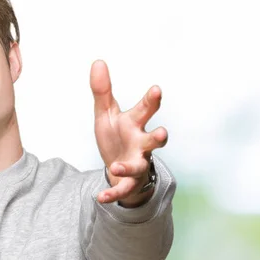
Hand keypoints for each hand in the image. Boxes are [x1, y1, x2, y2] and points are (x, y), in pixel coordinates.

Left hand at [91, 60, 167, 206]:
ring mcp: (137, 163)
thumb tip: (98, 61)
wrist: (119, 167)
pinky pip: (122, 188)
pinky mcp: (128, 182)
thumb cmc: (116, 136)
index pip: (146, 109)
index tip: (156, 89)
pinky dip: (112, 193)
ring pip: (140, 166)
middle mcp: (141, 143)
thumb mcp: (106, 113)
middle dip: (159, 137)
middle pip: (154, 140)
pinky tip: (100, 197)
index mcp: (135, 123)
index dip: (152, 100)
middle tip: (162, 133)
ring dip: (130, 167)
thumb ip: (102, 90)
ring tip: (117, 166)